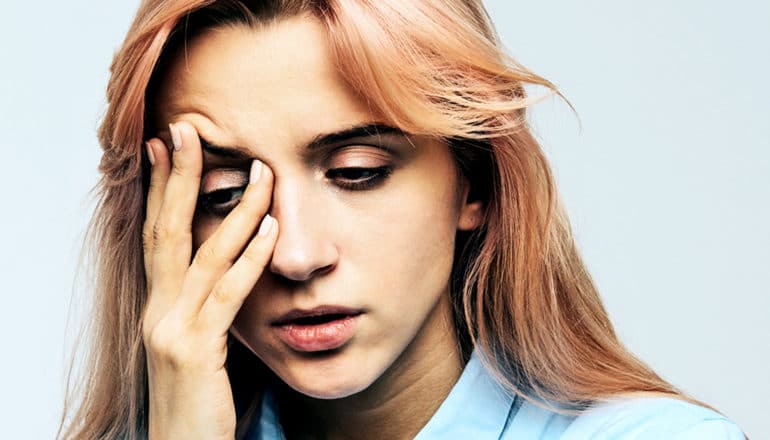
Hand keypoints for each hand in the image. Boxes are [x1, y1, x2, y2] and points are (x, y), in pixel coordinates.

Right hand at [141, 121, 276, 438]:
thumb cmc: (197, 403)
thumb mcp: (199, 346)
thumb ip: (209, 308)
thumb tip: (231, 269)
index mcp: (160, 307)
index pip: (157, 235)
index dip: (160, 189)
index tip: (167, 145)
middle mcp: (158, 311)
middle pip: (166, 230)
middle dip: (177, 177)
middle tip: (185, 128)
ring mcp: (172, 330)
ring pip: (201, 254)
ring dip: (232, 208)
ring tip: (259, 169)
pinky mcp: (194, 351)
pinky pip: (227, 294)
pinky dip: (249, 257)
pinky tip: (270, 228)